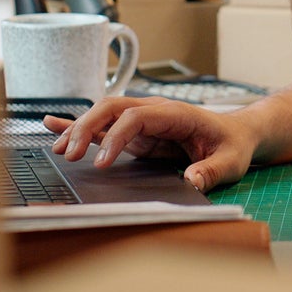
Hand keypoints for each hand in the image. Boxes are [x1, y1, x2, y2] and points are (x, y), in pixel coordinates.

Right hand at [45, 98, 254, 192]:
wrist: (237, 134)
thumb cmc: (233, 145)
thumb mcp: (230, 161)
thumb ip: (212, 171)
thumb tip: (191, 181)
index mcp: (175, 114)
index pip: (135, 117)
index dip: (115, 138)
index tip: (101, 163)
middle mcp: (154, 112)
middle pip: (111, 109)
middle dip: (86, 128)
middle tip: (68, 155)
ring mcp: (143, 121)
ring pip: (103, 116)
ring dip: (79, 129)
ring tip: (58, 149)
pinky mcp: (137, 133)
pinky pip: (105, 126)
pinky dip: (79, 125)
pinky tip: (55, 126)